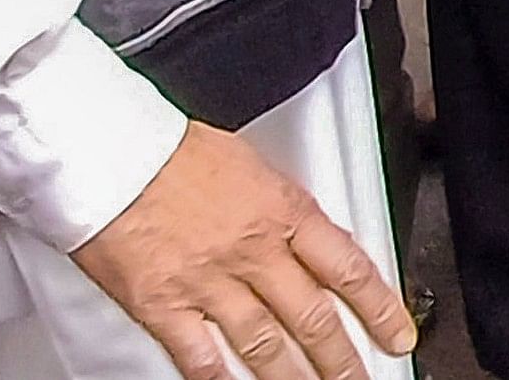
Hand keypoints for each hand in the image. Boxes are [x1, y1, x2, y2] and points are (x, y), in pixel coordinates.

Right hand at [71, 122, 416, 379]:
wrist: (111, 151)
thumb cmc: (171, 150)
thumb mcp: (252, 165)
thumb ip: (282, 209)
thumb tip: (307, 237)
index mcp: (282, 211)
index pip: (348, 268)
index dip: (380, 308)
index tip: (397, 333)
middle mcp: (253, 251)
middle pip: (312, 317)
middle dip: (342, 358)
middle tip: (361, 378)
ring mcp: (208, 282)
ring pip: (266, 344)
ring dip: (295, 376)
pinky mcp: (162, 305)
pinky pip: (200, 355)